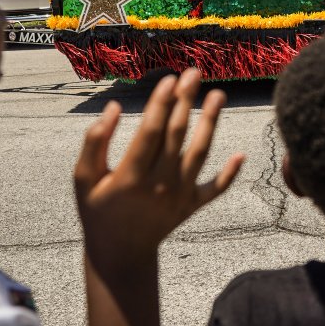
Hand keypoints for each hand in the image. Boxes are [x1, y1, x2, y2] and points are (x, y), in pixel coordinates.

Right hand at [74, 69, 244, 265]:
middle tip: (193, 72)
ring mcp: (179, 196)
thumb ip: (95, 142)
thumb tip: (114, 108)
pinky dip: (229, 174)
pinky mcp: (192, 206)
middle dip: (186, 101)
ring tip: (218, 95)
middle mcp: (159, 185)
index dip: (161, 103)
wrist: (120, 253)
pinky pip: (215, 188)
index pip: (150, 132)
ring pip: (200, 153)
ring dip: (211, 123)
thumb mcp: (84, 179)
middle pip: (177, 135)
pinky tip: (241, 154)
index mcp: (130, 176)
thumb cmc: (97, 210)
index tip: (169, 78)